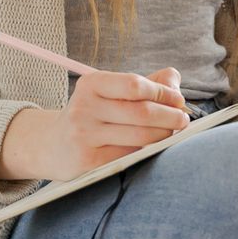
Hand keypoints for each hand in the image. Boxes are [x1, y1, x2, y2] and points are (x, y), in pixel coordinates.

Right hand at [0, 67, 189, 181]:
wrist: (54, 145)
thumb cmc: (92, 115)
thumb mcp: (109, 93)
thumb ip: (144, 83)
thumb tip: (174, 79)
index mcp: (91, 84)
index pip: (134, 85)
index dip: (162, 92)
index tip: (178, 99)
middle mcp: (85, 107)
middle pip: (141, 112)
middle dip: (169, 116)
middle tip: (183, 119)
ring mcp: (85, 135)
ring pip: (139, 136)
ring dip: (164, 135)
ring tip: (173, 133)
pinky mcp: (89, 159)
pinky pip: (130, 154)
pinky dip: (148, 150)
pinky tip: (155, 147)